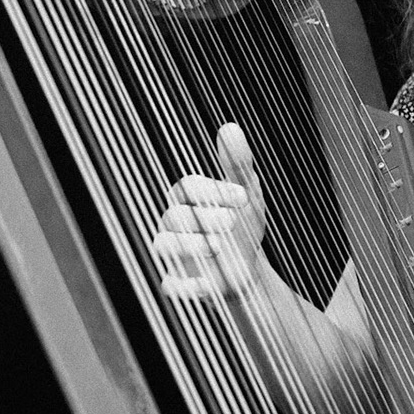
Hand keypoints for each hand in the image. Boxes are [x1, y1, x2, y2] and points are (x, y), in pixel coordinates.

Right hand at [150, 123, 268, 300]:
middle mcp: (174, 223)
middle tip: (232, 221)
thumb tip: (230, 127)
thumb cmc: (243, 226)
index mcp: (188, 199)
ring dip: (190, 245)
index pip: (187, 186)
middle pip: (174, 214)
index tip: (243, 197)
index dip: (213, 190)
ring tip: (219, 247)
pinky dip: (183, 286)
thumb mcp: (248, 195)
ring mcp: (173, 254)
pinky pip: (169, 285)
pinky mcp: (178, 283)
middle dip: (203, 217)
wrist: (250, 271)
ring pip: (163, 245)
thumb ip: (238, 164)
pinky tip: (204, 283)